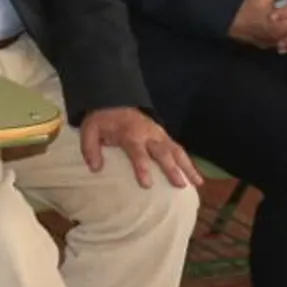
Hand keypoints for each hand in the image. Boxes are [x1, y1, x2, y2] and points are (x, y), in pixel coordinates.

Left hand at [79, 107, 202, 188]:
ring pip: (176, 150)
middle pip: (162, 151)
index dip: (142, 167)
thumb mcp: (90, 130)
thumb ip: (90, 148)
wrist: (114, 101)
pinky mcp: (164, 136)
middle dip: (171, 168)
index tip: (147, 184)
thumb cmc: (103, 120)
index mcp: (129, 133)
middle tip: (179, 185)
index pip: (137, 151)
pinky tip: (197, 178)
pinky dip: (189, 163)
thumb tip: (95, 168)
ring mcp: (159, 134)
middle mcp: (148, 134)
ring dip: (187, 166)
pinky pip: (179, 150)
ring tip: (196, 183)